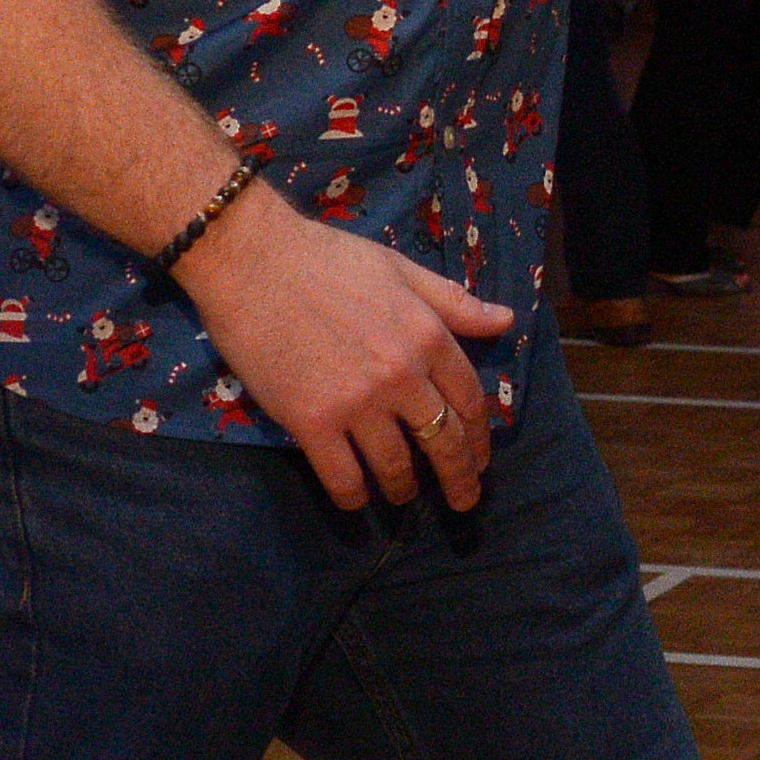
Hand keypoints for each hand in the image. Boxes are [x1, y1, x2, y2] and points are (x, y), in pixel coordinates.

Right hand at [184, 200, 520, 511]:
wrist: (252, 260)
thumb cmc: (327, 258)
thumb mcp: (401, 269)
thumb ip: (454, 302)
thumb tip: (506, 321)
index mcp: (428, 337)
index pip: (469, 399)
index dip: (479, 435)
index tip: (480, 456)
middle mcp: (400, 375)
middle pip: (443, 440)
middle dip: (459, 477)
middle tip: (463, 501)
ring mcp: (356, 403)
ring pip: (395, 466)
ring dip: (404, 489)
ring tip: (404, 497)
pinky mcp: (311, 422)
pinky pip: (342, 476)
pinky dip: (353, 496)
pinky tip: (356, 500)